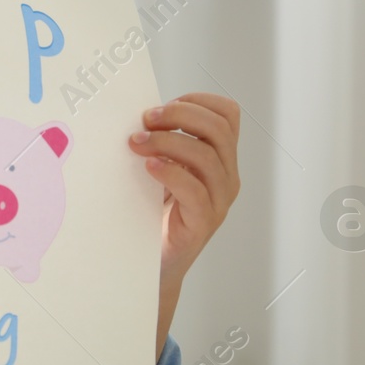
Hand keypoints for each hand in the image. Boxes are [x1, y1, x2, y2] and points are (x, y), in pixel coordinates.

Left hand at [127, 92, 240, 285]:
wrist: (154, 262)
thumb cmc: (154, 210)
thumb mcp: (162, 167)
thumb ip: (161, 141)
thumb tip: (139, 113)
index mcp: (220, 158)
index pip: (228, 115)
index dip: (198, 102)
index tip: (164, 105)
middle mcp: (226, 176)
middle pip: (219, 129)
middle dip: (179, 116)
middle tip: (145, 120)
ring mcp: (218, 200)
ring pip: (207, 156)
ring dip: (167, 141)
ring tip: (136, 143)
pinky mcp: (203, 223)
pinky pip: (195, 191)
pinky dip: (171, 172)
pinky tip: (149, 166)